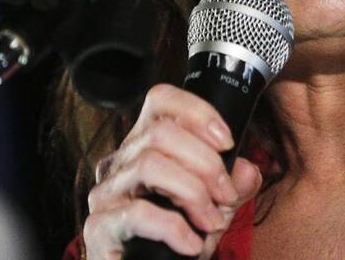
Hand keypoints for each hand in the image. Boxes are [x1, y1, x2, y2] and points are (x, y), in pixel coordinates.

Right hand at [83, 84, 262, 258]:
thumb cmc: (175, 243)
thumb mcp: (213, 210)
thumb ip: (233, 187)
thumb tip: (247, 170)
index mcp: (143, 147)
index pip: (160, 100)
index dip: (197, 111)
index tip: (227, 142)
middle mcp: (119, 163)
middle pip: (161, 132)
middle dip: (206, 163)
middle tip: (226, 196)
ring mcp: (105, 194)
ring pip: (149, 165)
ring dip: (192, 192)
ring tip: (211, 222)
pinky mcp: (98, 228)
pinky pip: (136, 213)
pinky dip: (173, 228)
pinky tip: (191, 245)